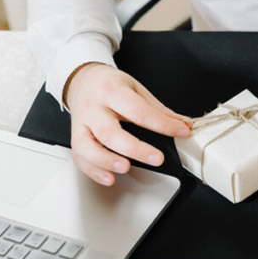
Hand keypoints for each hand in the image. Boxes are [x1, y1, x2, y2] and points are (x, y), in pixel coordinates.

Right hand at [64, 63, 190, 185]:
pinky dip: (93, 170)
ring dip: (107, 161)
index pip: (139, 111)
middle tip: (157, 158)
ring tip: (126, 167)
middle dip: (135, 148)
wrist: (83, 80)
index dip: (162, 125)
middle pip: (110, 132)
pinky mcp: (74, 137)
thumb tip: (183, 123)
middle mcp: (93, 108)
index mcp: (112, 91)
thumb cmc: (110, 85)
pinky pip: (79, 157)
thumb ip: (158, 109)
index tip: (181, 132)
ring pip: (87, 147)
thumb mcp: (136, 88)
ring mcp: (82, 124)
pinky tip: (109, 177)